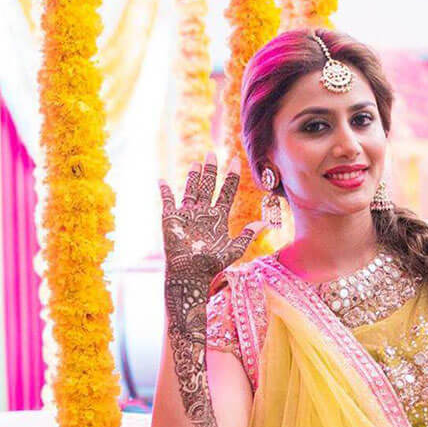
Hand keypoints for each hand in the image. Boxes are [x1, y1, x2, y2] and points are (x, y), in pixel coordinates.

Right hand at [159, 151, 263, 288]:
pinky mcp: (171, 219)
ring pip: (191, 190)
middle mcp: (203, 213)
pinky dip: (164, 191)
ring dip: (193, 177)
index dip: (231, 177)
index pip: (227, 192)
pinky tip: (162, 181)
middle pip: (208, 187)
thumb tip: (265, 223)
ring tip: (198, 163)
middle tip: (212, 153)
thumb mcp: (234, 249)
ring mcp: (187, 214)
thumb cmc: (211, 265)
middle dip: (211, 171)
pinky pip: (167, 201)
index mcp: (218, 217)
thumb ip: (247, 235)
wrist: (190, 273)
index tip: (236, 161)